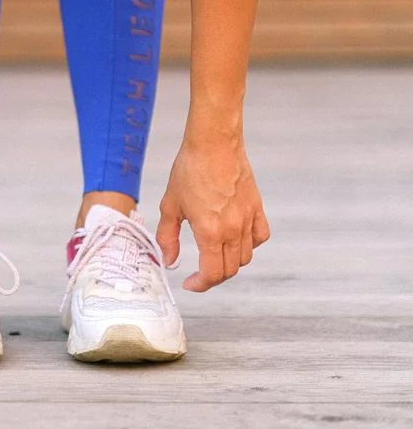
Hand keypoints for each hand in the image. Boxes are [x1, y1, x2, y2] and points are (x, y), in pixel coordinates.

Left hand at [156, 137, 270, 291]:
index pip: (213, 273)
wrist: (214, 143)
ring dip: (229, 262)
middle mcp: (233, 229)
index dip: (200, 284)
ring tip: (212, 256)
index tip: (189, 284)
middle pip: (230, 269)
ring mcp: (248, 219)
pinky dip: (250, 245)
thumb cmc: (189, 171)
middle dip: (213, 277)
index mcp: (210, 232)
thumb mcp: (170, 206)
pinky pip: (260, 236)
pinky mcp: (257, 207)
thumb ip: (168, 238)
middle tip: (198, 273)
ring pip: (245, 256)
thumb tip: (169, 262)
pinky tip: (235, 240)